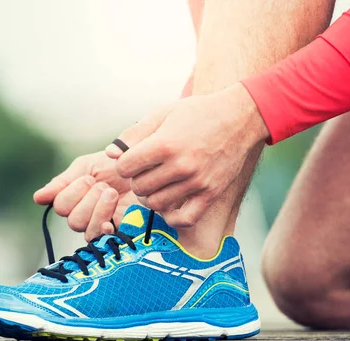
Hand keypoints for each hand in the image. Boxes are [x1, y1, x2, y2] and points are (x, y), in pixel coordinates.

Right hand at [34, 151, 137, 240]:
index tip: (89, 178)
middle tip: (104, 186)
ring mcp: (99, 226)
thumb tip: (37, 198)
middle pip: (72, 220)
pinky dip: (104, 229)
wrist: (145, 170)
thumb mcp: (86, 167)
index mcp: (73, 199)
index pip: (60, 206)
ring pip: (86, 230)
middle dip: (87, 200)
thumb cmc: (115, 166)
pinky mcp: (116, 233)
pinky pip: (102, 240)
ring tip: (112, 194)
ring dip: (99, 210)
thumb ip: (63, 182)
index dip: (72, 193)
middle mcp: (83, 215)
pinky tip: (111, 221)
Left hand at [105, 82, 268, 226]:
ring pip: (155, 204)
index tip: (132, 159)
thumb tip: (110, 154)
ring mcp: (197, 183)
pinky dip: (171, 216)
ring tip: (156, 183)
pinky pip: (184, 219)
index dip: (124, 164)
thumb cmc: (197, 113)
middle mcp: (180, 166)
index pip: (125, 168)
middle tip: (145, 171)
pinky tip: (169, 202)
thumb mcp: (162, 114)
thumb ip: (133, 134)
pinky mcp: (210, 194)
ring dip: (150, 196)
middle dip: (136, 179)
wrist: (239, 118)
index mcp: (165, 145)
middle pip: (138, 187)